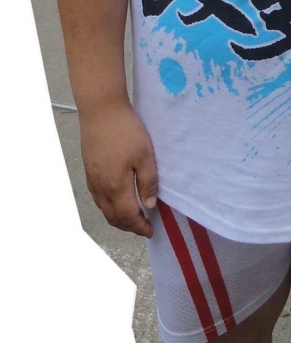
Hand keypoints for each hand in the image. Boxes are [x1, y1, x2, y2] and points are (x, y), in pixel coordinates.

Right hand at [79, 102, 157, 238]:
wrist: (101, 110)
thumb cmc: (126, 130)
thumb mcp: (144, 155)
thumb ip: (148, 182)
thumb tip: (149, 206)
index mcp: (116, 186)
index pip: (128, 216)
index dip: (140, 227)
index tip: (150, 231)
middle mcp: (101, 187)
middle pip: (113, 217)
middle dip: (129, 226)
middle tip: (143, 226)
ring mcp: (92, 179)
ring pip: (103, 209)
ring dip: (117, 218)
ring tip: (132, 216)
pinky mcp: (88, 170)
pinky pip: (97, 198)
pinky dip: (107, 207)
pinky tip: (115, 201)